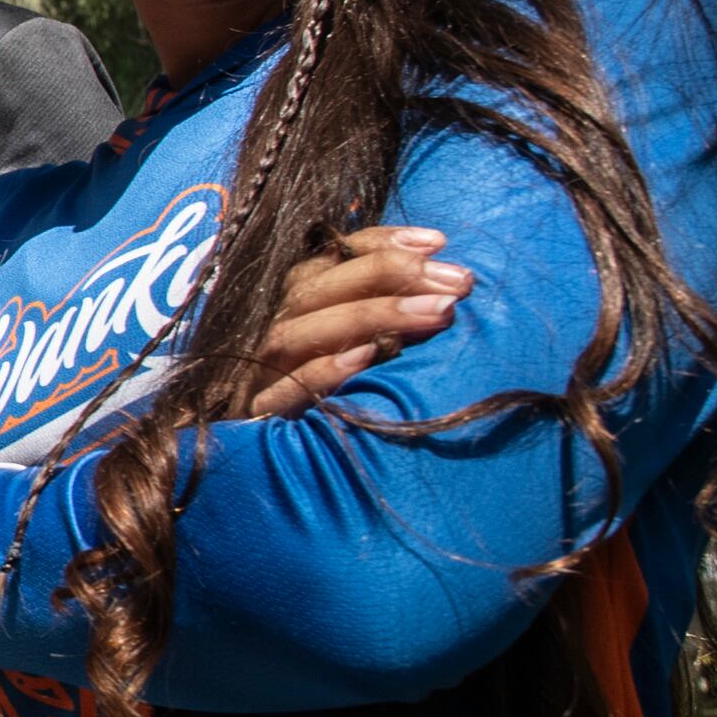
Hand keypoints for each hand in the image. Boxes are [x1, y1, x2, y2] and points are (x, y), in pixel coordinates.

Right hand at [245, 224, 470, 416]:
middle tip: (458, 283)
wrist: (271, 473)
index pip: (331, 258)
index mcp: (299, 306)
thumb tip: (448, 290)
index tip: (439, 243)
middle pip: (317, 286)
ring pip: (302, 330)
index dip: (381, 243)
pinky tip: (366, 359)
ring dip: (372, 315)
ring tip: (438, 312)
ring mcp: (264, 371)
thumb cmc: (334, 402)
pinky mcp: (259, 413)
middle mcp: (279, 329)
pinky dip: (323, 370)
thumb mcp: (359, 350)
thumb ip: (387, 320)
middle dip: (391, 274)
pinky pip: (285, 388)